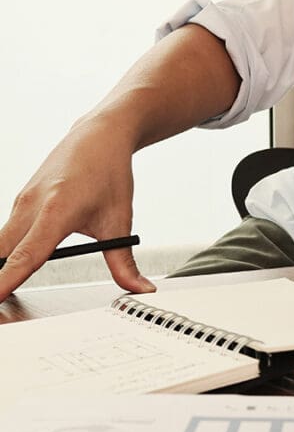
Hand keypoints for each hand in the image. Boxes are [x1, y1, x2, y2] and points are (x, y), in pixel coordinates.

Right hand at [0, 116, 154, 300]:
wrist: (99, 135)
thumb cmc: (109, 172)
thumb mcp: (120, 221)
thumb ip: (124, 261)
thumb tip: (140, 289)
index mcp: (57, 212)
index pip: (26, 256)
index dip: (6, 281)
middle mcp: (31, 206)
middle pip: (1, 253)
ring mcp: (22, 202)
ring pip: (0, 244)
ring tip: (1, 296)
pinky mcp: (20, 202)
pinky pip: (5, 233)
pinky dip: (4, 253)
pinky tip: (7, 268)